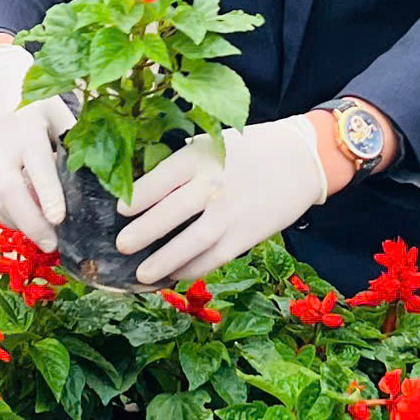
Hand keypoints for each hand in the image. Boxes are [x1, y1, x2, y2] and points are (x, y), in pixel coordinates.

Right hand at [0, 40, 73, 247]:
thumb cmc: (34, 103)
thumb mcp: (59, 114)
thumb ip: (72, 143)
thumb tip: (97, 176)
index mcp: (28, 125)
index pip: (36, 164)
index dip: (47, 194)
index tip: (59, 219)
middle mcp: (0, 143)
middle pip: (9, 189)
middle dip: (31, 222)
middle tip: (52, 244)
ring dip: (18, 224)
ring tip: (41, 238)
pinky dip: (5, 217)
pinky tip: (23, 223)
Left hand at [116, 114, 326, 285]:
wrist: (300, 159)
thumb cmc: (247, 150)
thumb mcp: (212, 144)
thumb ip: (182, 166)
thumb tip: (142, 192)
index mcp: (200, 156)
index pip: (161, 178)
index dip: (138, 196)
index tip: (119, 210)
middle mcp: (214, 184)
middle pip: (172, 212)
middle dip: (143, 232)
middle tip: (121, 245)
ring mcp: (232, 212)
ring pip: (193, 241)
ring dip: (165, 260)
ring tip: (142, 274)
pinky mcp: (247, 235)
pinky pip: (215, 257)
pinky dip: (192, 269)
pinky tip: (174, 275)